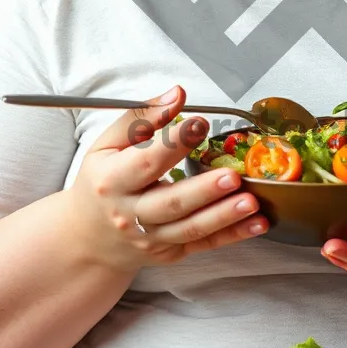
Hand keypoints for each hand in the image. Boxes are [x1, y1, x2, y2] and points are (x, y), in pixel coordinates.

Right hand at [66, 85, 268, 271]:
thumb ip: (141, 118)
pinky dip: (233, 235)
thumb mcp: (106, 146)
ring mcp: (152, 238)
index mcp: (113, 182)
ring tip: (252, 201)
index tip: (200, 123)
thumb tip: (177, 94)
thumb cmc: (101, 183)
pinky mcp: (170, 253)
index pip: (146, 162)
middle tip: (232, 175)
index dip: (175, 142)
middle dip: (204, 190)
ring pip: (191, 228)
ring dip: (224, 215)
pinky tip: (257, 223)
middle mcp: (131, 214)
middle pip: (171, 203)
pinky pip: (204, 243)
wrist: (89, 237)